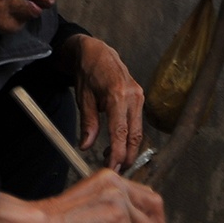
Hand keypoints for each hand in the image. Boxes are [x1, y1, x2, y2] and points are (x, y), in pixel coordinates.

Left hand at [63, 35, 144, 170]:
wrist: (97, 52)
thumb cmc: (88, 72)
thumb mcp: (83, 98)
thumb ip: (88, 123)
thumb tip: (86, 145)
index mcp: (117, 95)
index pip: (121, 131)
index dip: (117, 152)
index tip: (112, 167)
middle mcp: (133, 96)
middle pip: (135, 135)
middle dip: (127, 156)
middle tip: (115, 170)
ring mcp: (139, 96)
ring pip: (138, 131)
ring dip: (127, 148)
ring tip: (112, 158)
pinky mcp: (140, 98)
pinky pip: (137, 122)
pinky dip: (129, 136)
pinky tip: (116, 143)